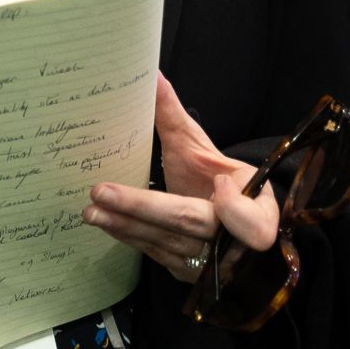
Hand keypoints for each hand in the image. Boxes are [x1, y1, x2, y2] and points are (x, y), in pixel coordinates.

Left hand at [84, 74, 278, 281]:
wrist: (222, 224)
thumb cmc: (216, 181)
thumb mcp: (203, 150)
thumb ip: (175, 118)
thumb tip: (150, 75)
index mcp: (258, 210)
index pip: (254, 222)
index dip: (236, 210)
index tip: (219, 186)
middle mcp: (238, 244)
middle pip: (192, 224)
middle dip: (144, 208)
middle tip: (100, 192)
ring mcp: (213, 266)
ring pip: (167, 243)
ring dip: (126, 226)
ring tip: (91, 209)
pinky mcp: (188, 274)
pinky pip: (157, 254)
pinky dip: (129, 237)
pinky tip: (105, 222)